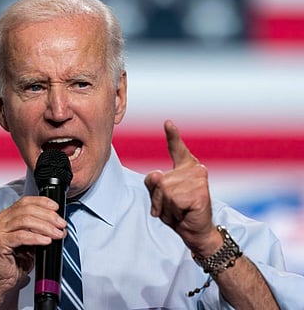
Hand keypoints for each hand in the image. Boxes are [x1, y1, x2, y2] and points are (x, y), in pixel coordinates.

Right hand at [0, 196, 66, 302]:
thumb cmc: (13, 262)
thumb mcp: (30, 241)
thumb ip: (39, 230)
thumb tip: (57, 224)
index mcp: (7, 216)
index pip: (25, 201)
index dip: (42, 202)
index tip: (56, 208)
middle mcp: (1, 221)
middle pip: (27, 209)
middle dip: (48, 215)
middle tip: (60, 223)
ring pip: (25, 221)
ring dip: (45, 226)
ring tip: (56, 233)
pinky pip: (21, 236)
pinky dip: (36, 237)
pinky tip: (46, 240)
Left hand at [144, 120, 221, 256]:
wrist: (195, 231)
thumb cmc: (178, 212)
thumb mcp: (160, 197)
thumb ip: (154, 184)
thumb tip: (157, 176)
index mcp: (185, 168)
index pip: (177, 149)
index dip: (173, 136)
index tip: (168, 123)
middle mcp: (194, 169)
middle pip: (158, 181)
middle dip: (158, 199)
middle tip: (173, 207)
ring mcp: (198, 179)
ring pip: (164, 191)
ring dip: (166, 207)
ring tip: (179, 210)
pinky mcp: (200, 192)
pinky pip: (173, 200)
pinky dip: (174, 211)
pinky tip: (185, 213)